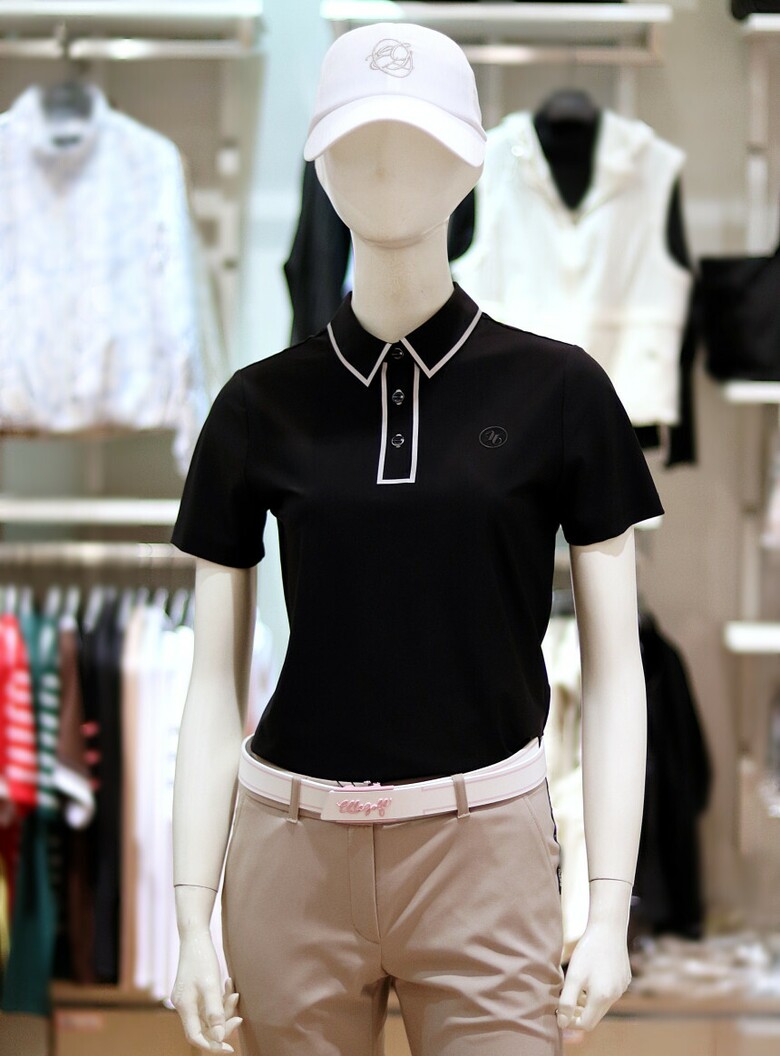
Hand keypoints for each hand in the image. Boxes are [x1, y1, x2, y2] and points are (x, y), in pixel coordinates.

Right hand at [170, 931, 242, 1051]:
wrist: (194, 935)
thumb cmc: (201, 958)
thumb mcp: (210, 985)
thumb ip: (214, 1012)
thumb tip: (219, 1038)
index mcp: (184, 1007)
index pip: (196, 1037)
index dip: (212, 1045)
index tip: (229, 1048)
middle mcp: (183, 1005)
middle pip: (203, 1027)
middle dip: (222, 1023)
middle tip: (239, 1017)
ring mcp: (188, 998)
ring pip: (208, 1014)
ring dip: (223, 1008)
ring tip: (234, 993)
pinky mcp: (193, 991)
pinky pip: (208, 1002)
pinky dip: (220, 998)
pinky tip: (228, 984)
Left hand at [556, 921, 631, 1032]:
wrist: (608, 928)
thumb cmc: (588, 951)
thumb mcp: (573, 976)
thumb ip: (566, 1001)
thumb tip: (561, 1022)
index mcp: (602, 998)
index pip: (586, 1024)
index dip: (571, 1021)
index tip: (559, 1010)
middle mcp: (615, 996)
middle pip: (595, 1015)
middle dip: (579, 1012)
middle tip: (565, 999)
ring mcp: (622, 988)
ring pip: (602, 1004)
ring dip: (588, 1001)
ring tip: (576, 985)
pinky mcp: (624, 978)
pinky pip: (609, 992)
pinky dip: (598, 990)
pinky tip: (590, 975)